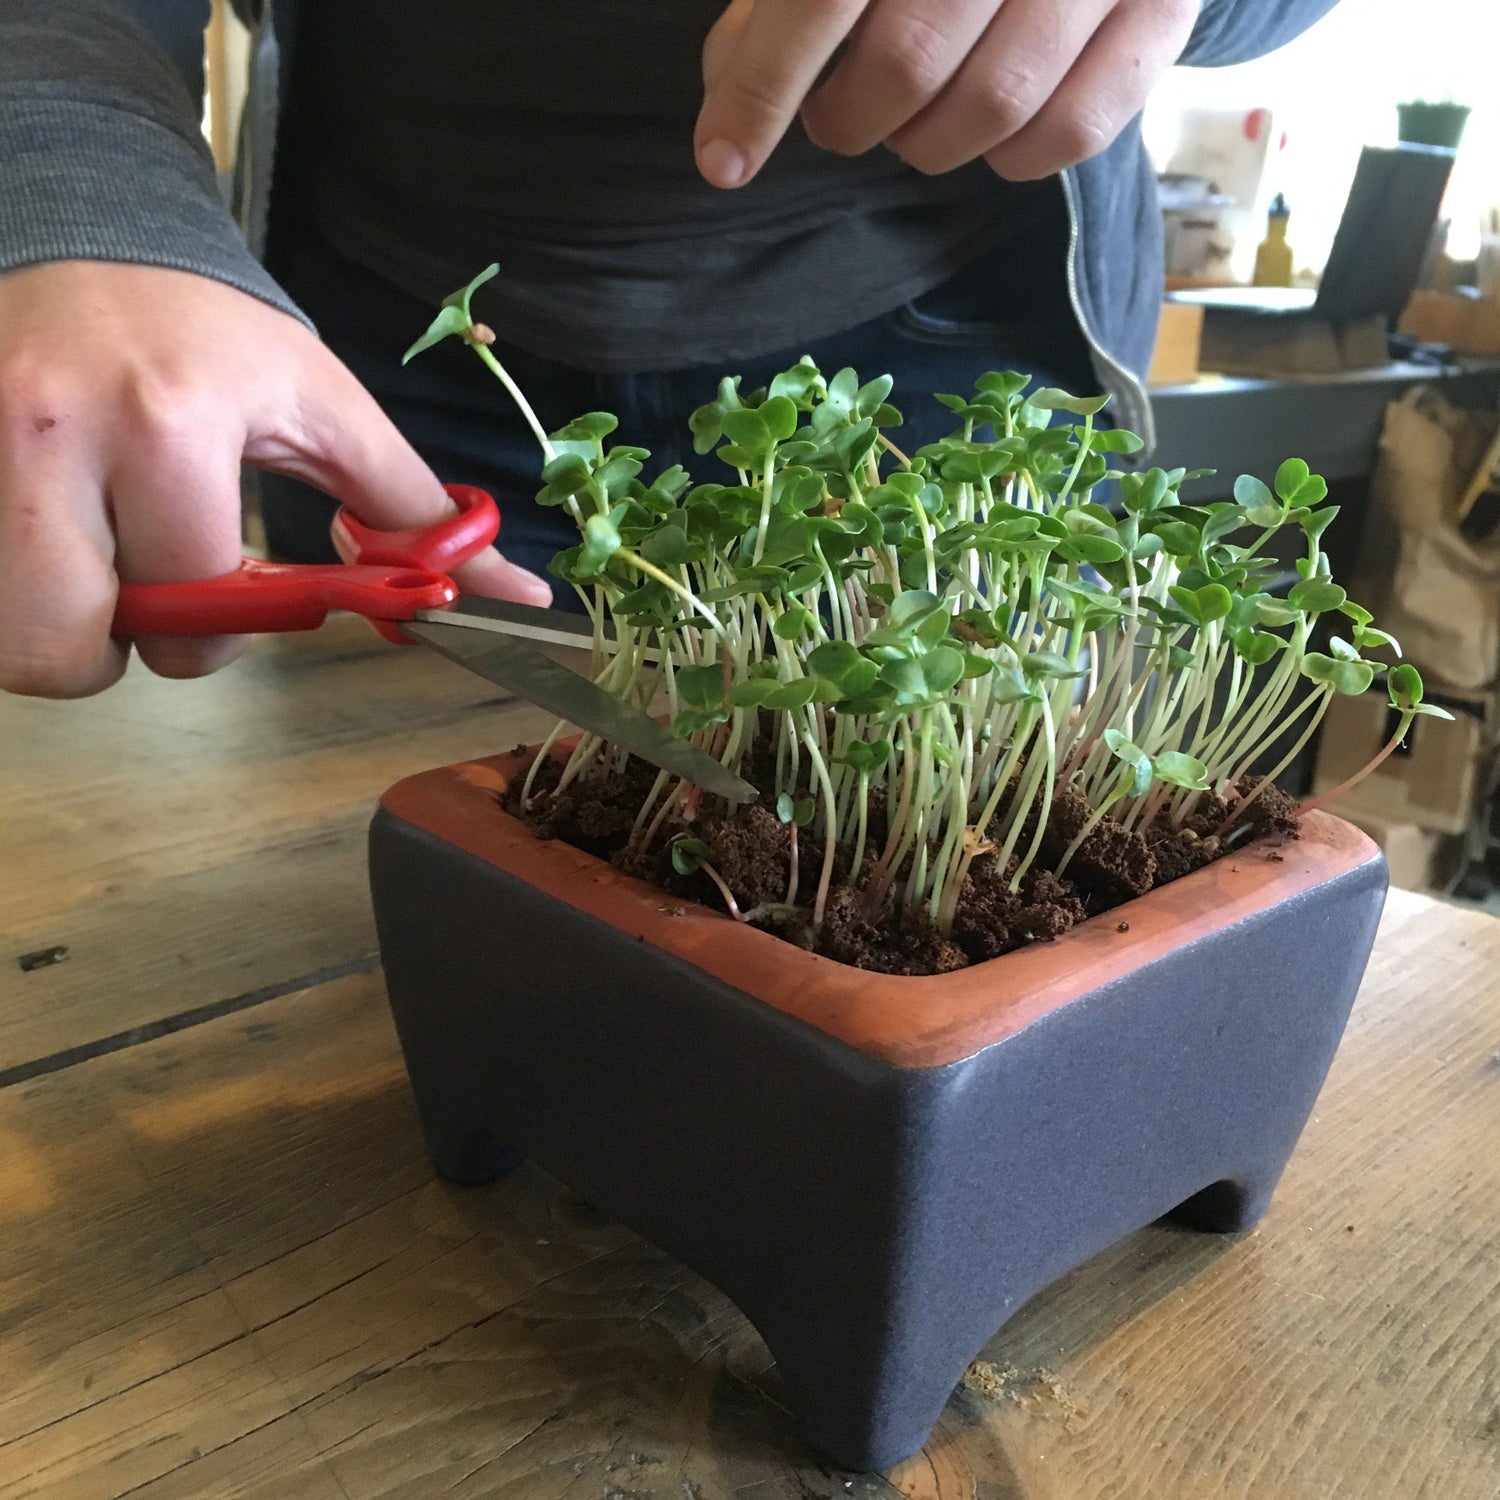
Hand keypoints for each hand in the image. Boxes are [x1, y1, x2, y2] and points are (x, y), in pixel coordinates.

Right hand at [0, 261, 550, 699]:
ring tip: (95, 550)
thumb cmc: (209, 330)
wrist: (81, 231)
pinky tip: (51, 529)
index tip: (228, 585)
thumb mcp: (327, 410)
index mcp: (168, 423)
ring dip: (54, 618)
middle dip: (114, 646)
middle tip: (145, 586)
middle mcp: (50, 432)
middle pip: (60, 644)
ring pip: (2, 627)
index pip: (187, 613)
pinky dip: (11, 583)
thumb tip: (518, 598)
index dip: (217, 632)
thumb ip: (414, 515)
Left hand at [697, 0, 1197, 186]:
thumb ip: (780, 2)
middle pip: (906, 63)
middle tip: (839, 117)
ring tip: (907, 121)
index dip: (762, 90)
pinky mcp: (1164, 5)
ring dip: (924, 145)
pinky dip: (1013, 161)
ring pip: (992, 107)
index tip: (723, 162)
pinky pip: (1073, 132)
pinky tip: (986, 137)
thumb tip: (727, 100)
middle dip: (848, 119)